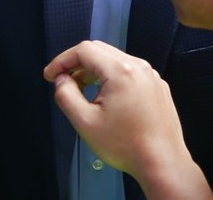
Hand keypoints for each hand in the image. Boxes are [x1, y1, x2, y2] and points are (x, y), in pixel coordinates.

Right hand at [43, 41, 212, 198]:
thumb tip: (61, 80)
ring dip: (94, 70)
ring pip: (115, 61)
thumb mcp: (85, 122)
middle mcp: (139, 67)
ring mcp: (151, 76)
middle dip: (77, 63)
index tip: (50, 76)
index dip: (62, 60)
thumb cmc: (125, 145)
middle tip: (63, 81)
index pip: (84, 50)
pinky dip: (112, 78)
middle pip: (100, 50)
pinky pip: (130, 72)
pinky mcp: (157, 86)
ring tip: (81, 91)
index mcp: (121, 71)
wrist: (162, 162)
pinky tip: (106, 99)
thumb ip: (66, 96)